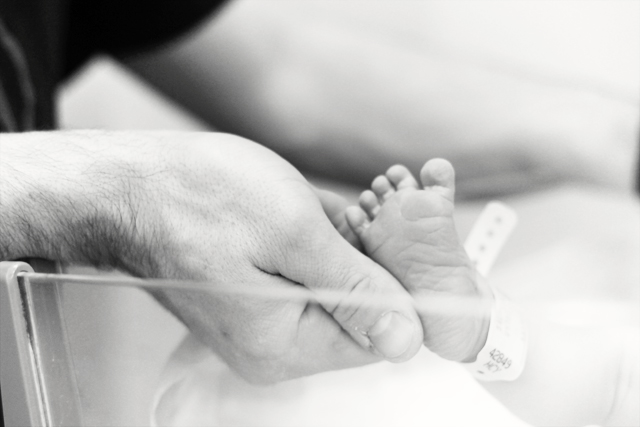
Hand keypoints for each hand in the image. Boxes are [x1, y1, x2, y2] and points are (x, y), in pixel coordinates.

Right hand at [0, 130, 422, 382]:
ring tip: (318, 205)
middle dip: (371, 257)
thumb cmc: (199, 200)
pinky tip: (307, 211)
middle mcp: (273, 344)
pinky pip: (307, 275)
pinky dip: (319, 243)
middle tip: (365, 207)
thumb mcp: (293, 234)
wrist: (129, 186)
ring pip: (335, 286)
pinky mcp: (254, 294)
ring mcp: (262, 319)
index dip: (403, 285)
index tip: (414, 237)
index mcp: (284, 343)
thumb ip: (354, 289)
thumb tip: (406, 339)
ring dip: (343, 243)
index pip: (378, 334)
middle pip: (358, 311)